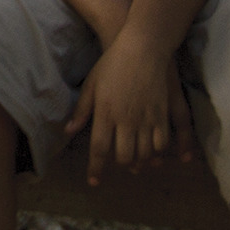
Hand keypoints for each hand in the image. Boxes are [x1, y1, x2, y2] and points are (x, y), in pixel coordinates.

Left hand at [64, 31, 194, 183]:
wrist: (143, 48)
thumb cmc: (112, 64)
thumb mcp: (91, 83)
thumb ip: (82, 110)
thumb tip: (68, 131)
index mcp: (105, 112)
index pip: (99, 149)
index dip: (96, 169)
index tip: (94, 182)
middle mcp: (126, 119)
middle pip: (123, 157)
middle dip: (119, 165)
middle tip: (116, 164)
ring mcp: (146, 118)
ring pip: (144, 154)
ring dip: (138, 162)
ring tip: (134, 162)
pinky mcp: (162, 114)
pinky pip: (161, 143)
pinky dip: (156, 153)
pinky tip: (152, 152)